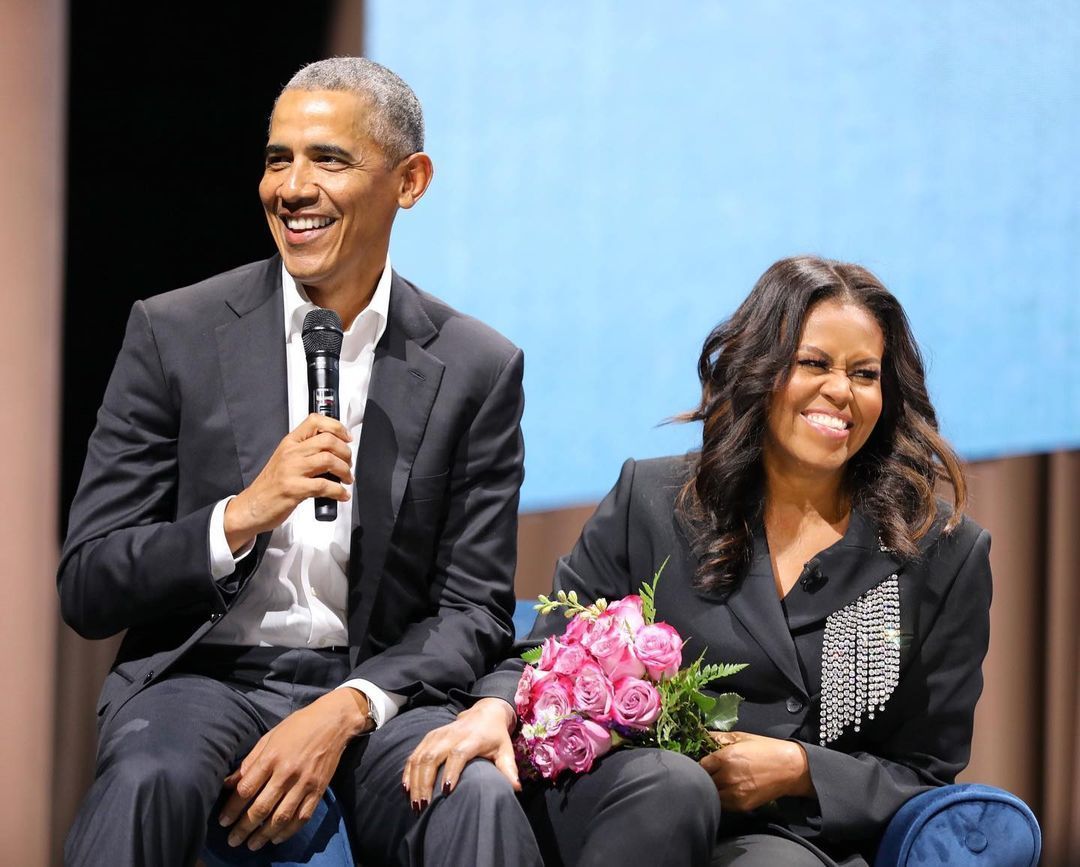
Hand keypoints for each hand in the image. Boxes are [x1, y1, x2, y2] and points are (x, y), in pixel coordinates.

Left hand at [218, 688, 370, 849]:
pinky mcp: (318, 789)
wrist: (333, 721)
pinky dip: (289, 831)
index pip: (246, 789)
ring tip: (252, 845)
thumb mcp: (269, 737)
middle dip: (244, 828)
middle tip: (232, 841)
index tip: (223, 821)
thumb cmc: (298, 726)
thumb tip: (228, 784)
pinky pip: (302, 817)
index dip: (232, 808)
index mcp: (272, 757)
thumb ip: (250, 762)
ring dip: (264, 835)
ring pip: (281, 817)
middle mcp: (287, 772)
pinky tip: (277, 838)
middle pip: (261, 807)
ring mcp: (304, 783)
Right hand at [224, 413, 353, 551]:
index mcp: (289, 443)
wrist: (251, 506)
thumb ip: (306, 451)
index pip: (315, 421)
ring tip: (346, 479)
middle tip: (348, 463)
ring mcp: (291, 470)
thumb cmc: (271, 485)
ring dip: (345, 471)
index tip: (347, 438)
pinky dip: (339, 491)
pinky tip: (342, 495)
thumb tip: (335, 450)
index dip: (337, 427)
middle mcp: (290, 453)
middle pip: (328, 440)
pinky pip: (324, 486)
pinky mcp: (294, 489)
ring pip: (328, 460)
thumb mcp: (285, 459)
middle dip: (346, 452)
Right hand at [402, 698, 518, 809]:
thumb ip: (508, 768)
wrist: (484, 713)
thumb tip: (515, 788)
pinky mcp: (429, 737)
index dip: (451, 772)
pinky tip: (406, 789)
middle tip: (423, 807)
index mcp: (471, 738)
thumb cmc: (495, 736)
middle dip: (425, 783)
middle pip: (432, 757)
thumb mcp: (505, 750)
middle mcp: (451, 735)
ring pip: (420, 757)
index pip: (458, 754)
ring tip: (415, 804)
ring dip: (415, 781)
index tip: (446, 792)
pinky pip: (414, 755)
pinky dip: (408, 772)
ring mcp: (437, 735)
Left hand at [698, 731, 814, 811]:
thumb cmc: (766, 750)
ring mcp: (734, 793)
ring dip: (711, 789)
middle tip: (708, 773)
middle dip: (703, 776)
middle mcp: (728, 777)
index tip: (701, 763)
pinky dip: (720, 798)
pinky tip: (726, 790)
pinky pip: (722, 804)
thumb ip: (718, 737)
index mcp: (726, 757)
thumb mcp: (741, 737)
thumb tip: (701, 736)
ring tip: (717, 782)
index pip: (699, 765)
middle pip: (703, 780)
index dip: (698, 764)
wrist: (790, 768)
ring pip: (711, 794)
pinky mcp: (742, 806)